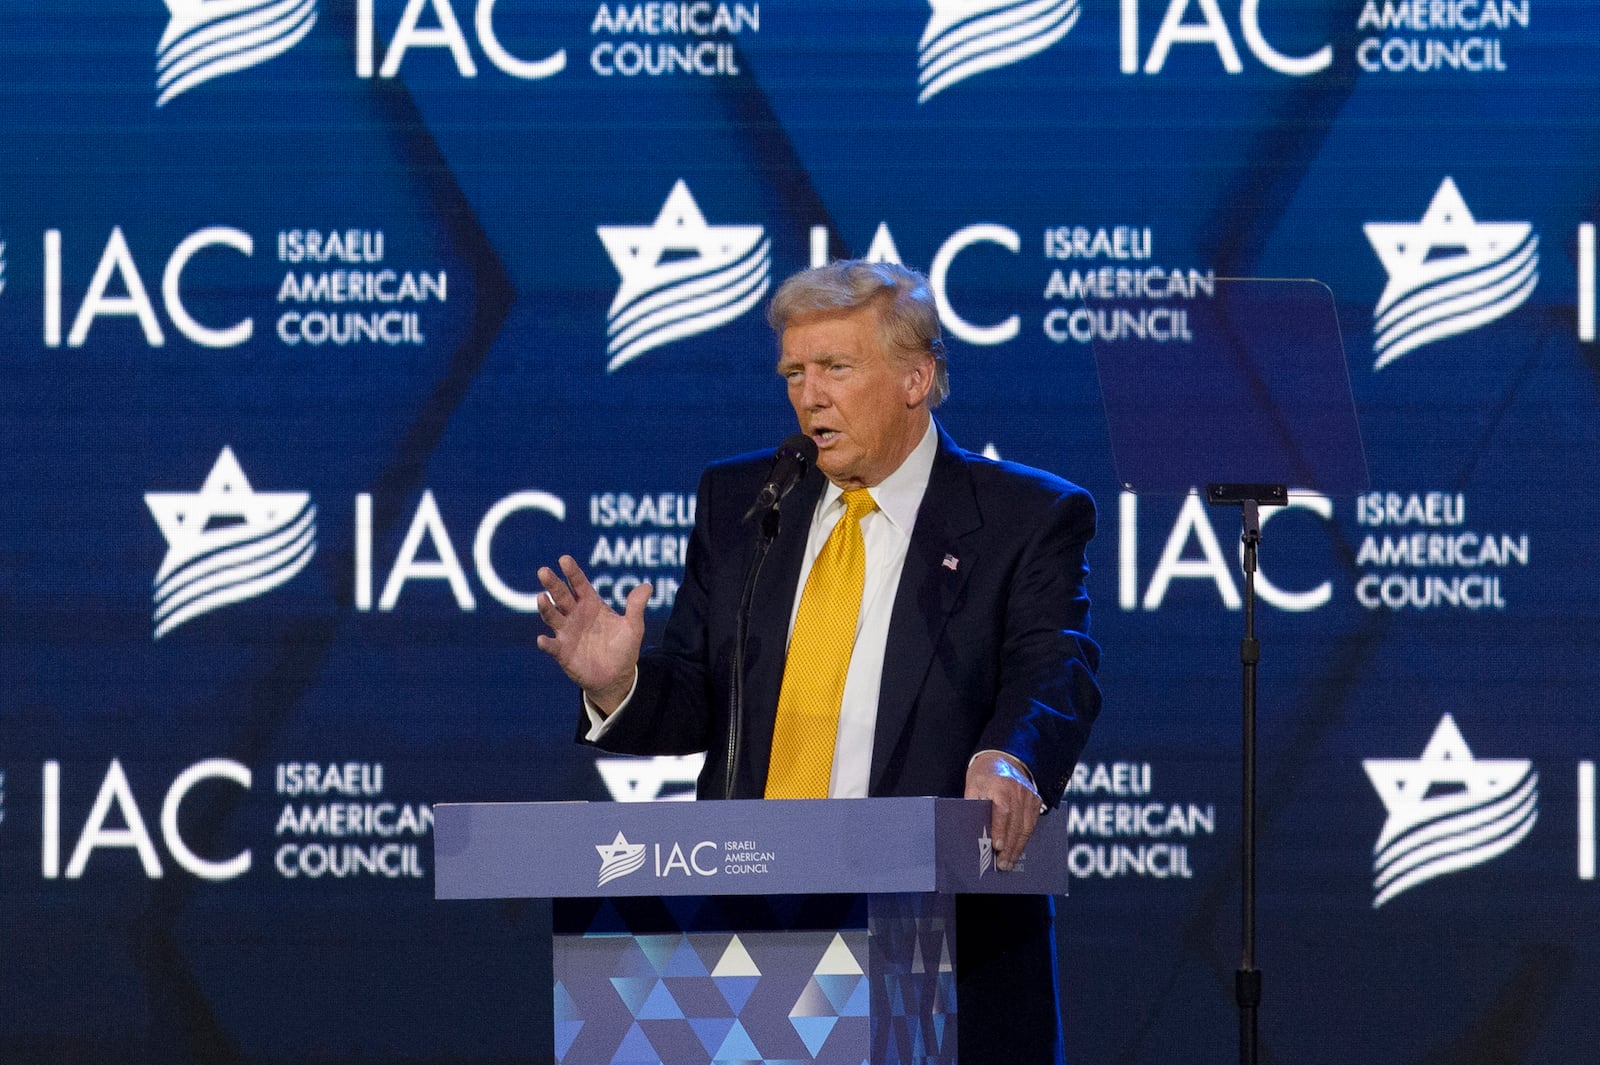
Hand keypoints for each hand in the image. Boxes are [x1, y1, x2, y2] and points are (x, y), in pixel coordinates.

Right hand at [534, 555, 649, 713]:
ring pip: (552, 617)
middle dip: (553, 584)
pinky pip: (552, 646)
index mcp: (591, 605)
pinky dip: (547, 643)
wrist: (617, 677)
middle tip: (543, 571)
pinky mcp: (562, 652)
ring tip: (541, 597)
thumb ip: (636, 607)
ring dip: (546, 608)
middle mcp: (575, 615)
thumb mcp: (633, 627)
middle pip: (561, 596)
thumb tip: (648, 586)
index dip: (572, 572)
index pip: (579, 584)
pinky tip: (542, 640)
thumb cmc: (623, 648)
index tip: (564, 559)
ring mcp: (567, 633)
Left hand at [964, 750, 1041, 871]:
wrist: (1004, 757)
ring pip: (1026, 826)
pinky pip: (1032, 823)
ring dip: (1018, 846)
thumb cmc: (984, 773)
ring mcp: (1029, 796)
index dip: (1000, 830)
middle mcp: (1018, 791)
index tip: (996, 846)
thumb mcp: (973, 784)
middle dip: (1009, 846)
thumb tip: (972, 828)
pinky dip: (1026, 838)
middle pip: (1016, 823)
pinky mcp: (1036, 800)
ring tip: (1010, 861)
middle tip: (1002, 864)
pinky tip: (1018, 849)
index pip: (1002, 810)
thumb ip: (973, 804)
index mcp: (1000, 785)